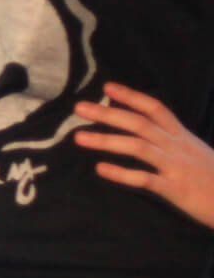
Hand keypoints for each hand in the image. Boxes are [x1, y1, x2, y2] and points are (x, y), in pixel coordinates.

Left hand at [78, 81, 213, 227]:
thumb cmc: (213, 178)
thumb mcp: (194, 151)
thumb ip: (171, 140)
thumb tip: (143, 129)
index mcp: (182, 137)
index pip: (155, 109)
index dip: (131, 96)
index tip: (107, 87)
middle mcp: (177, 147)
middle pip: (140, 124)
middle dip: (108, 114)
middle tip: (78, 108)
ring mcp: (176, 167)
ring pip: (139, 147)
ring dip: (107, 141)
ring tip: (78, 138)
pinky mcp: (176, 189)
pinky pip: (146, 179)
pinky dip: (122, 174)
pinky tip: (100, 169)